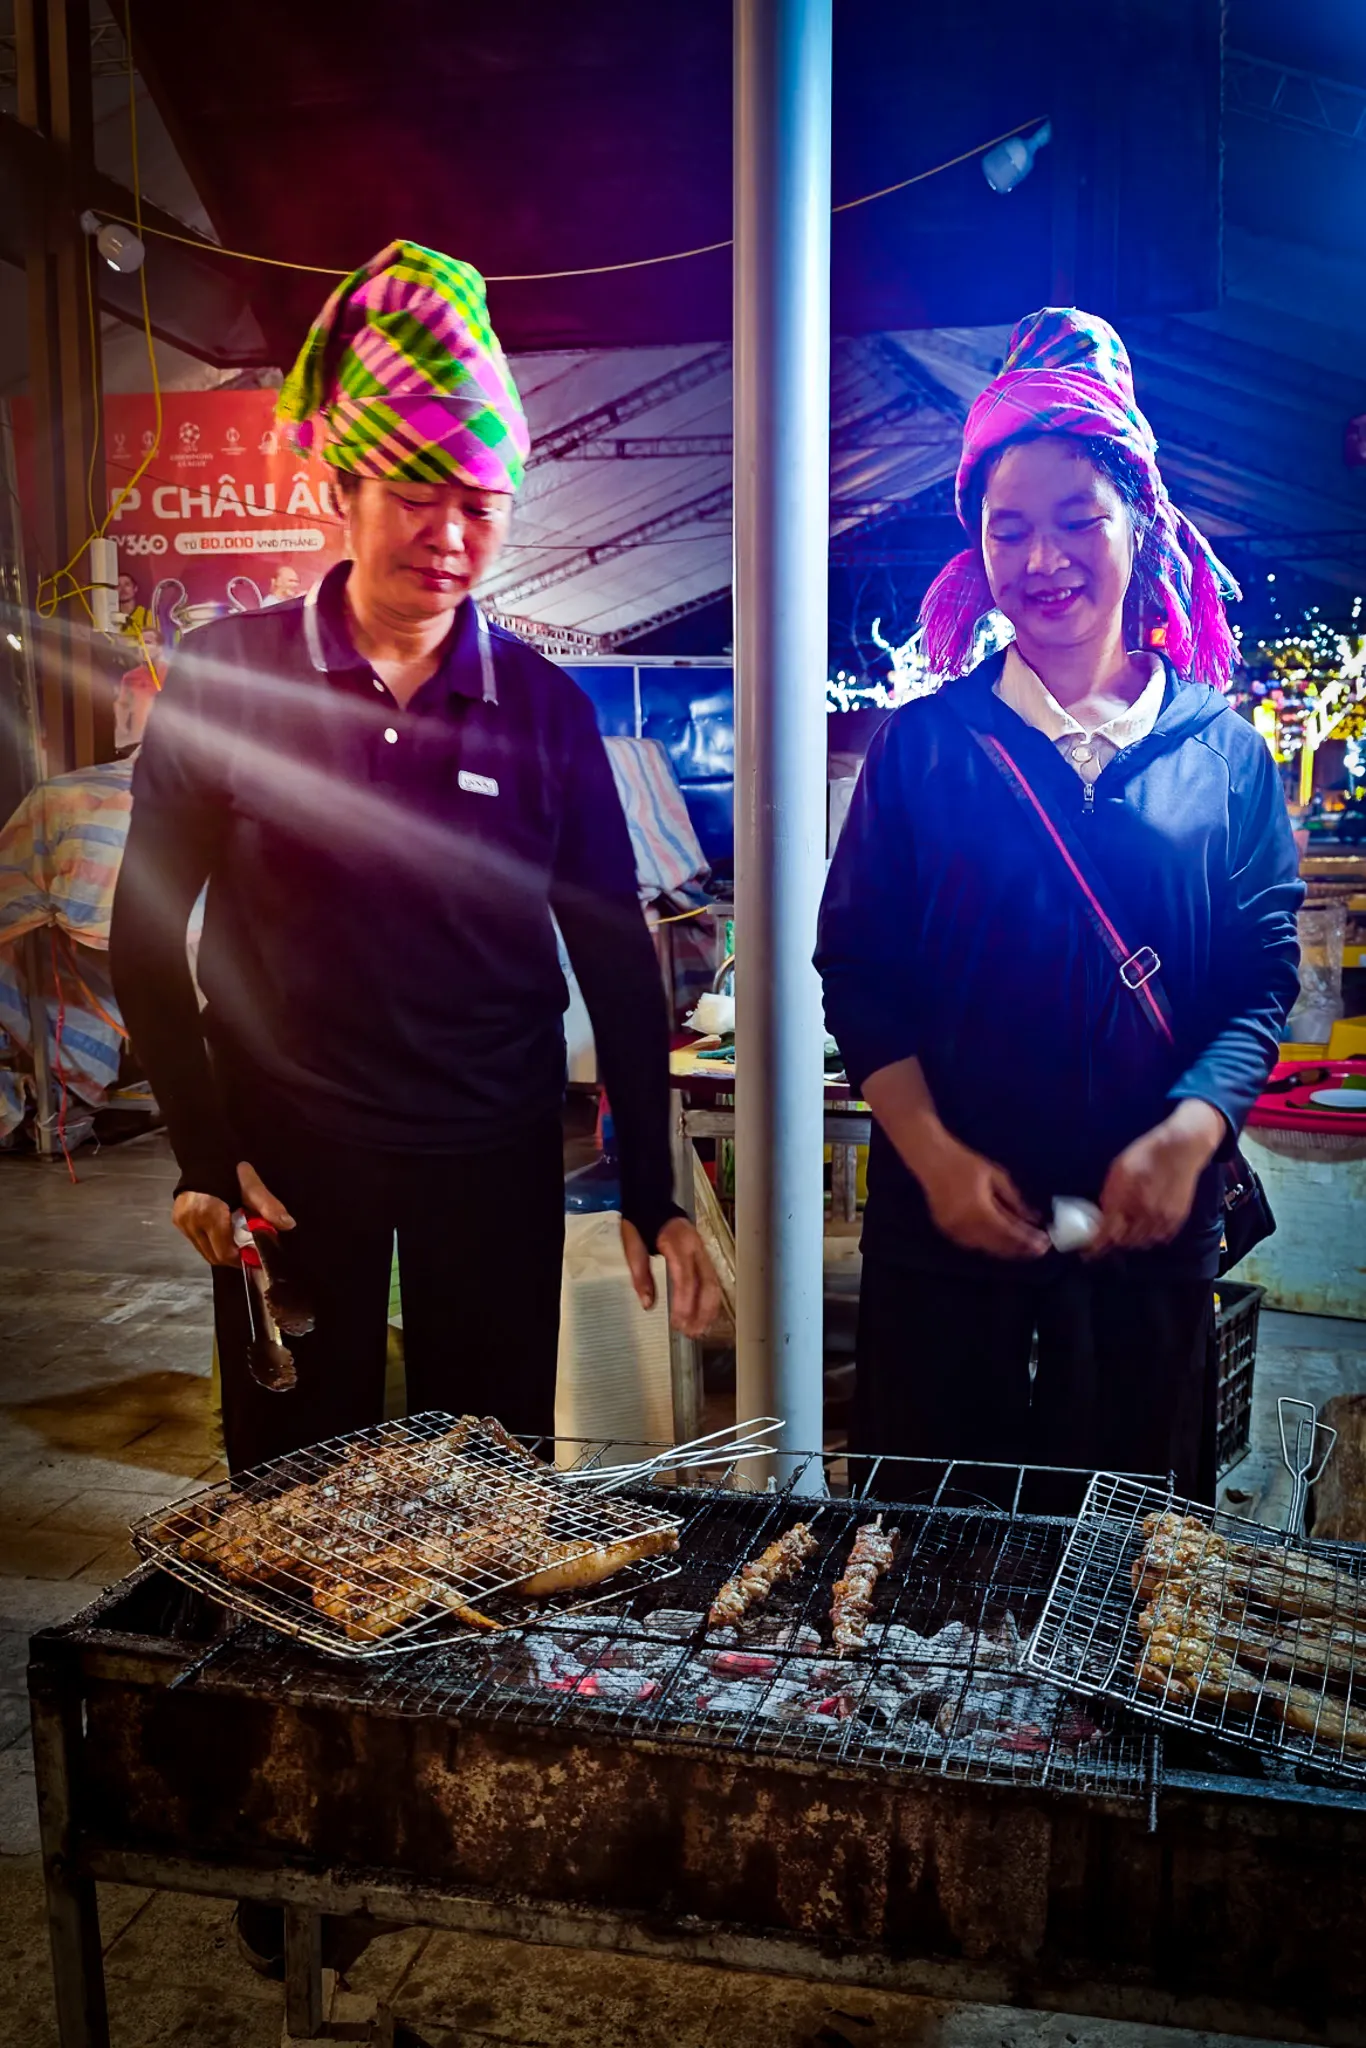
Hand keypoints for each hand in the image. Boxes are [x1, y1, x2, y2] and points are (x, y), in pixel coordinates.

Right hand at [171, 1160, 294, 1267]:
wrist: (204, 1157)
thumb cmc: (229, 1171)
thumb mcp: (251, 1186)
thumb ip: (268, 1206)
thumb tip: (288, 1224)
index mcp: (207, 1213)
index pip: (225, 1251)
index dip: (242, 1257)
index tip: (257, 1255)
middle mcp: (190, 1222)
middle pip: (215, 1255)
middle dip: (234, 1257)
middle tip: (250, 1251)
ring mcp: (182, 1223)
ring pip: (205, 1252)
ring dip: (223, 1252)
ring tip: (239, 1243)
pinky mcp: (178, 1222)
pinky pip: (198, 1243)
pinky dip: (213, 1244)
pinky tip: (225, 1235)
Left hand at [621, 1216, 722, 1337]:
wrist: (652, 1200)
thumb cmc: (641, 1224)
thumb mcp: (632, 1246)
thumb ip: (640, 1276)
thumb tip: (648, 1304)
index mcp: (676, 1244)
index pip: (686, 1278)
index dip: (684, 1303)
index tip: (678, 1323)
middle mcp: (695, 1248)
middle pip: (707, 1283)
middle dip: (701, 1311)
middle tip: (691, 1333)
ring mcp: (703, 1251)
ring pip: (714, 1283)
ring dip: (708, 1309)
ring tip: (699, 1330)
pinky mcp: (704, 1255)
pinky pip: (712, 1280)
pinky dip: (710, 1300)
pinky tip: (704, 1315)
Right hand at [919, 1139, 1049, 1259]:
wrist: (933, 1160)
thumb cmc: (966, 1164)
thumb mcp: (997, 1177)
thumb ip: (1015, 1201)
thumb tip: (1034, 1218)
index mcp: (979, 1211)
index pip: (1009, 1233)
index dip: (1027, 1240)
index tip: (1045, 1244)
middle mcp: (966, 1226)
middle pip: (998, 1245)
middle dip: (1020, 1249)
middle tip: (1039, 1250)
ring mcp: (954, 1231)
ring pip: (986, 1248)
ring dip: (1006, 1249)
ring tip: (1024, 1248)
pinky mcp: (947, 1231)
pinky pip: (973, 1244)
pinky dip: (989, 1244)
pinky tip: (1001, 1242)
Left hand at [1087, 1101, 1224, 1257]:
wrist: (1180, 1148)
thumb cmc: (1146, 1154)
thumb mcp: (1118, 1170)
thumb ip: (1109, 1195)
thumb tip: (1102, 1214)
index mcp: (1125, 1201)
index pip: (1107, 1233)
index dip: (1095, 1246)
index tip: (1088, 1252)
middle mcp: (1143, 1214)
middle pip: (1124, 1241)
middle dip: (1113, 1241)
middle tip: (1107, 1238)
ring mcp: (1162, 1218)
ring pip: (1142, 1242)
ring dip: (1131, 1240)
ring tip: (1125, 1233)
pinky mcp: (1177, 1218)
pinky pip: (1160, 1237)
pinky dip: (1150, 1237)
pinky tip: (1145, 1228)